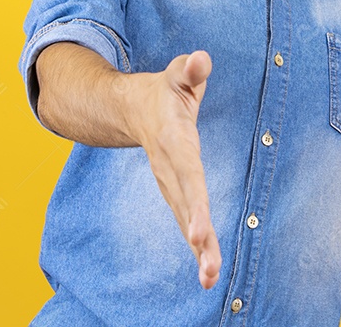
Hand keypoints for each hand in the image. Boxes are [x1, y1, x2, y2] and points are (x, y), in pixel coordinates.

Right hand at [132, 50, 220, 288]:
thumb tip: (202, 60)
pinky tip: (209, 273)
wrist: (130, 109)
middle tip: (210, 270)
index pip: (187, 174)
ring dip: (199, 251)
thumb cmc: (164, 90)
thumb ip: (191, 68)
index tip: (197, 232)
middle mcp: (171, 168)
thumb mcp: (177, 73)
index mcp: (174, 141)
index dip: (193, 203)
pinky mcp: (176, 193)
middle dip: (198, 238)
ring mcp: (170, 183)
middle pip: (186, 206)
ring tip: (210, 279)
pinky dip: (199, 247)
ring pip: (186, 219)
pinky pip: (188, 221)